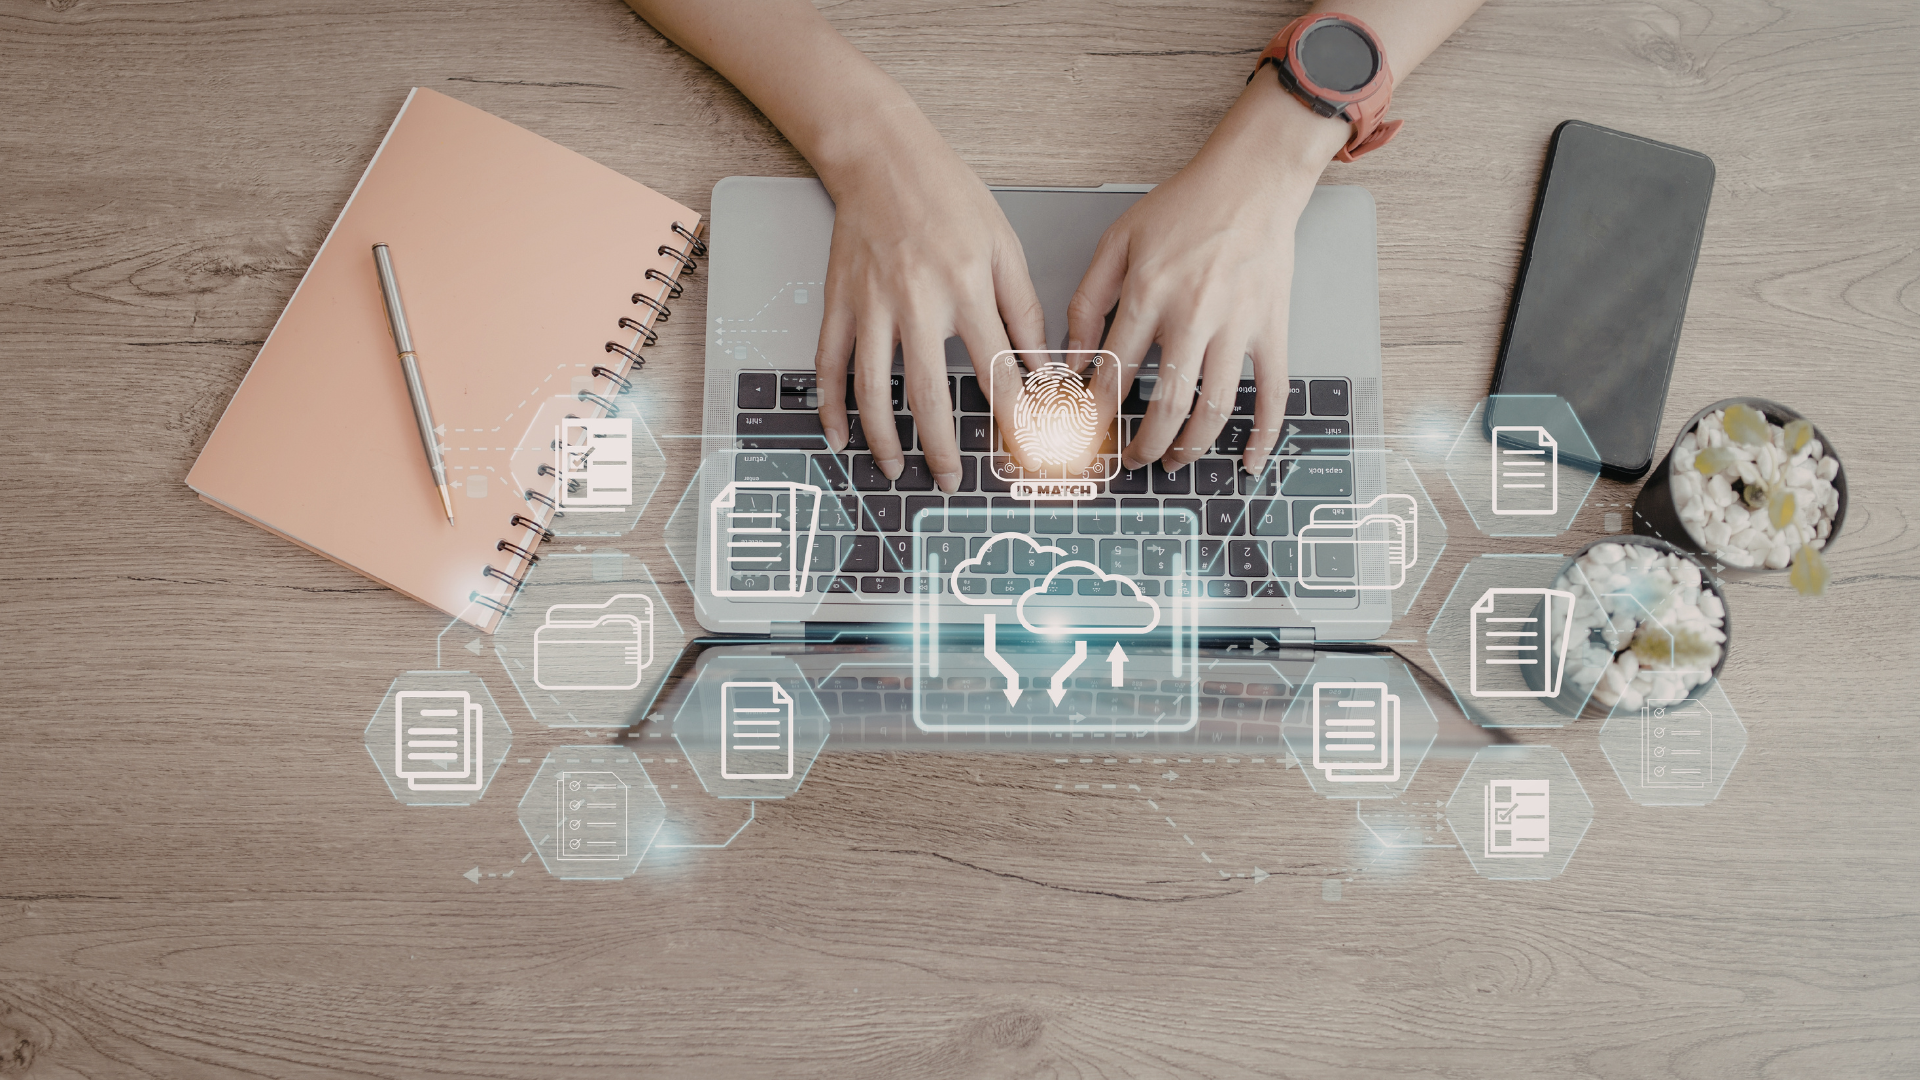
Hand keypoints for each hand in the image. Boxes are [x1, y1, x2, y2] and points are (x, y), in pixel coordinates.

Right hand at [812, 129, 1044, 492]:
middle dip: (941, 447)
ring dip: (883, 437)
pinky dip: (830, 405)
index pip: (995, 371)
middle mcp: (917, 301)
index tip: (1020, 447)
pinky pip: (830, 363)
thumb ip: (1025, 309)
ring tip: (895, 468)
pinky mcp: (840, 302)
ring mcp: (871, 305)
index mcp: (966, 288)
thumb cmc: (947, 196)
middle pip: (928, 394)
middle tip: (949, 479)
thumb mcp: (1004, 245)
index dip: (1012, 416)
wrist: (881, 157)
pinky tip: (839, 435)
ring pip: (872, 388)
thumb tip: (1040, 367)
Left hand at [1066, 77, 1348, 475]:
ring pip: (1215, 408)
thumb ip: (1089, 300)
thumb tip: (1071, 357)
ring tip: (1175, 460)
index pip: (1115, 373)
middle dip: (1145, 444)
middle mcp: (1193, 315)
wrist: (1251, 180)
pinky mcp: (1272, 329)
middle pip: (1167, 404)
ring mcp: (1237, 326)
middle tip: (1133, 459)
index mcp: (1149, 294)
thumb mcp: (1118, 241)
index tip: (1088, 433)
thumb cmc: (1185, 206)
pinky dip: (1264, 433)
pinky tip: (1249, 461)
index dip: (1097, 412)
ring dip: (1192, 447)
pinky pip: (1274, 392)